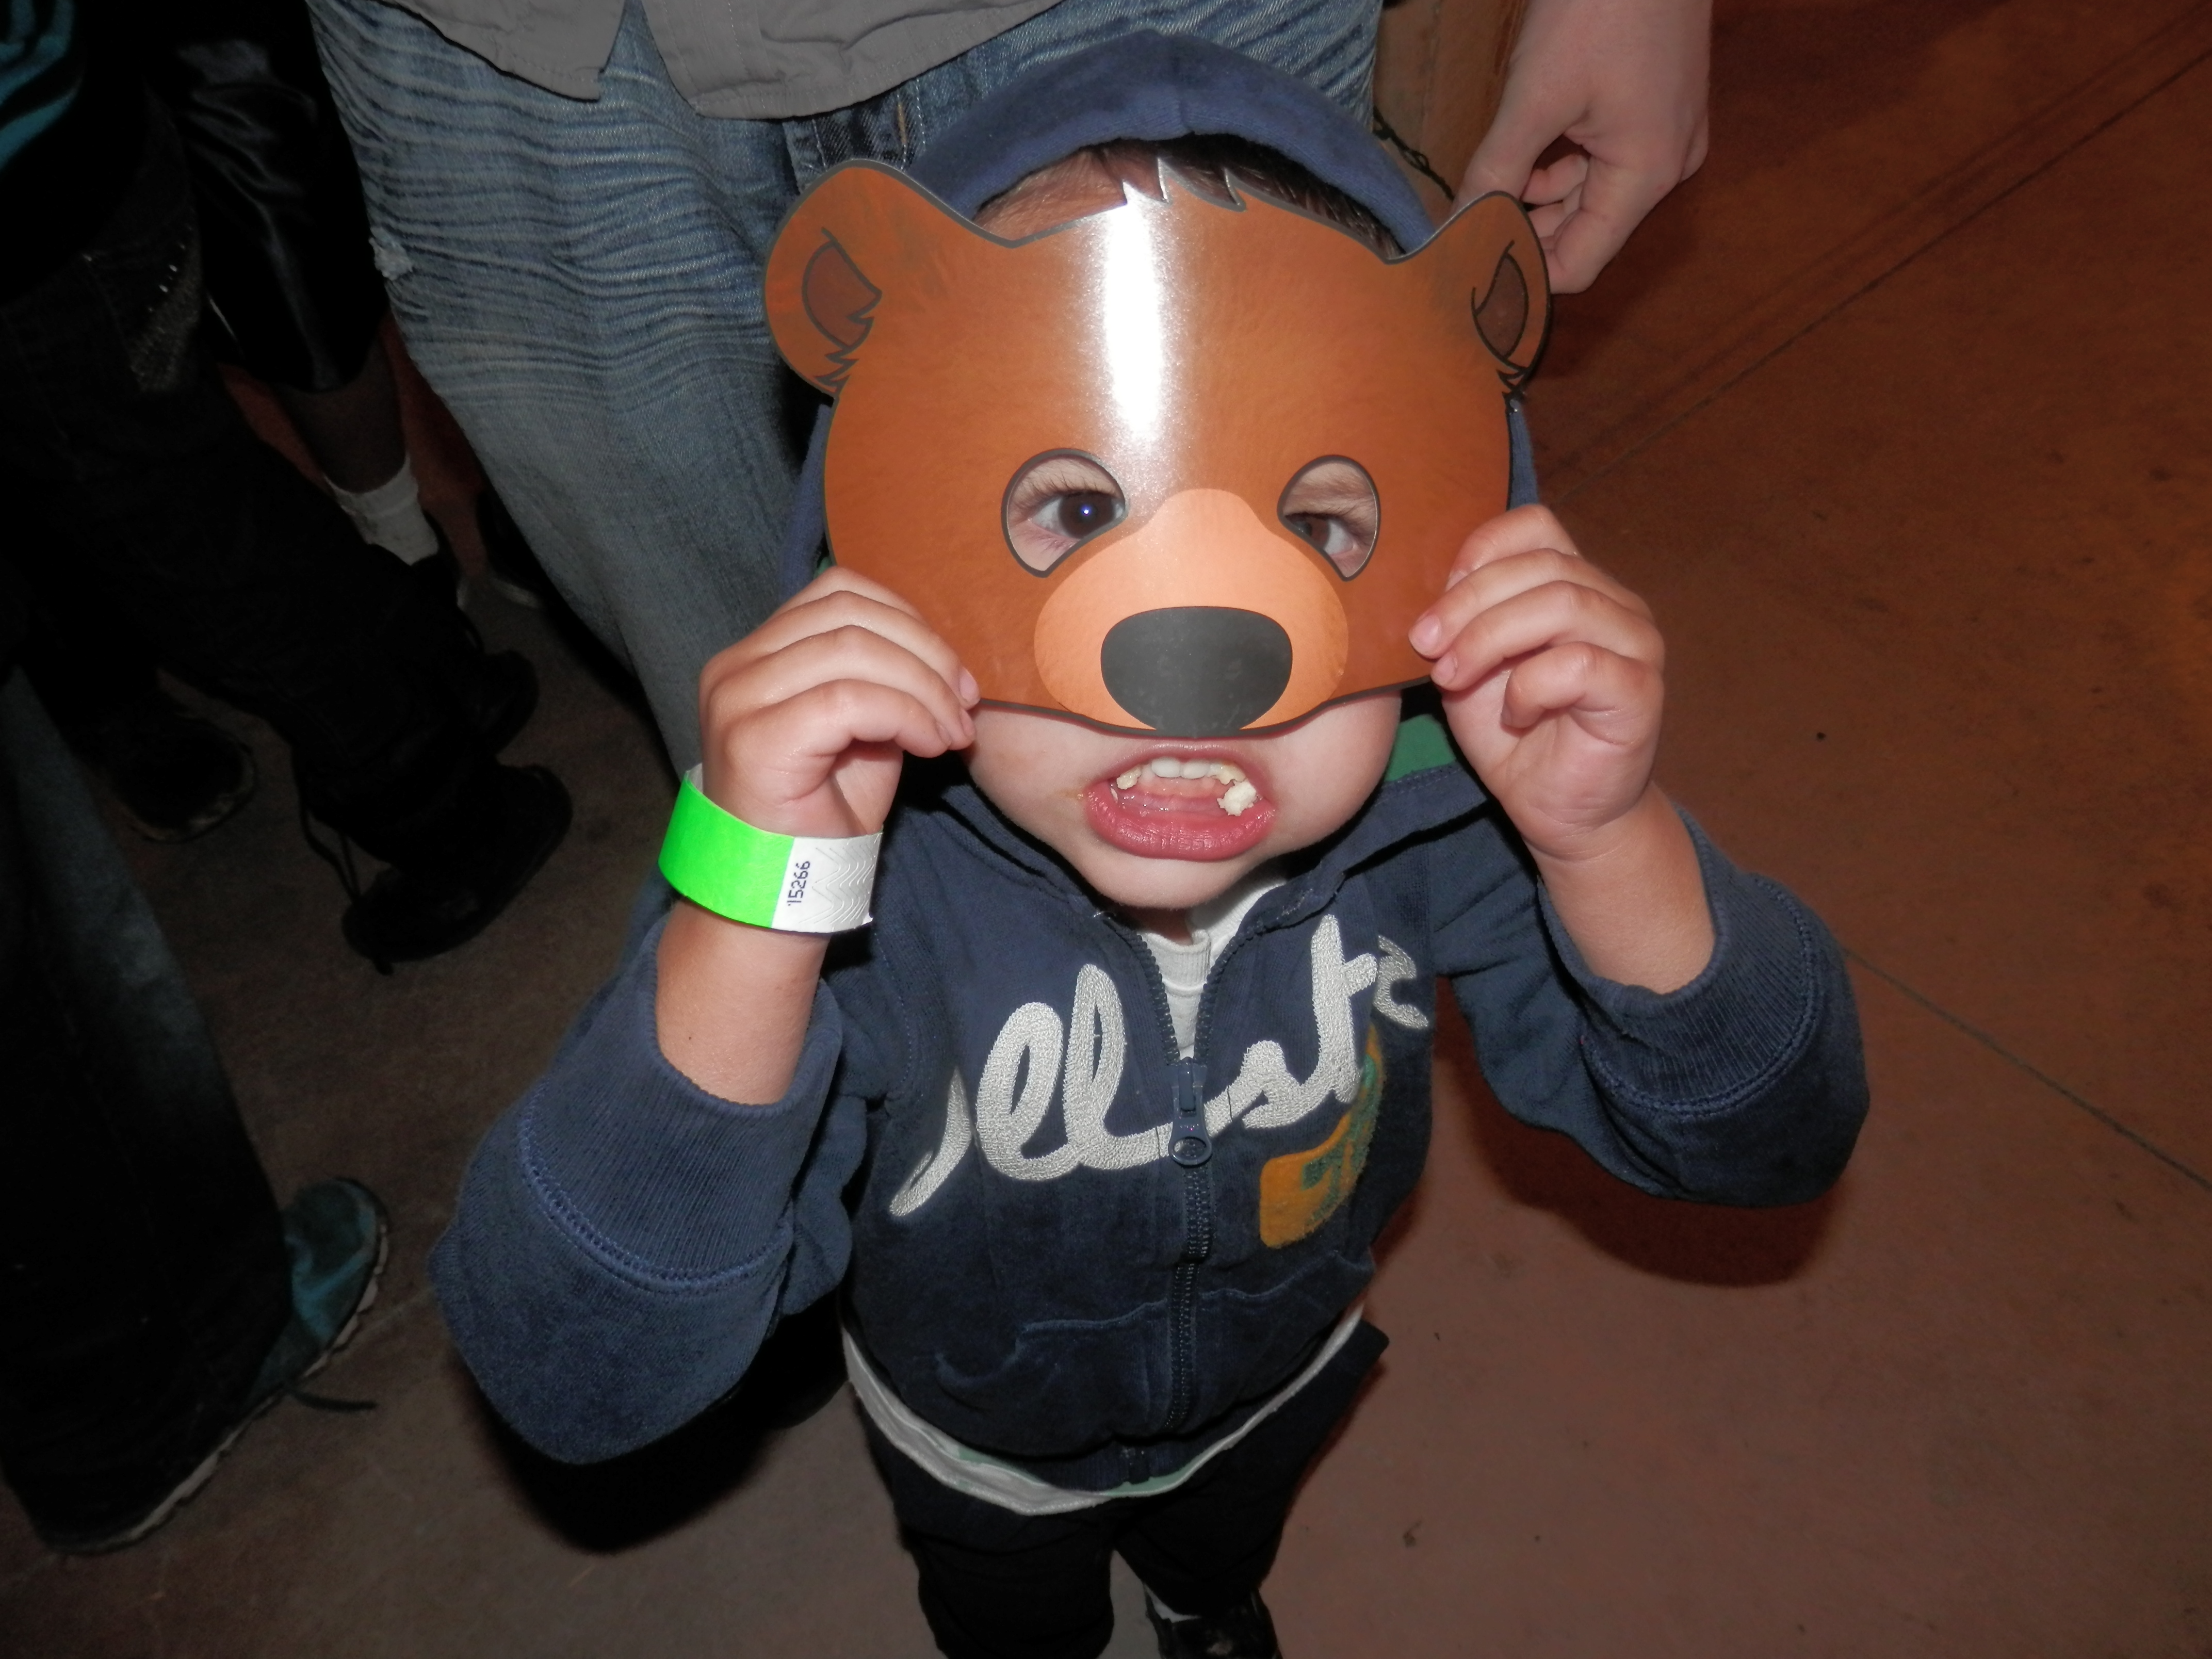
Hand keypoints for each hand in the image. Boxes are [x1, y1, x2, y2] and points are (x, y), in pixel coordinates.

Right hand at [696, 567, 977, 839]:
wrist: (783, 888)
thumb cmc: (824, 811)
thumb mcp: (863, 729)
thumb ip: (882, 678)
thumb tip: (942, 655)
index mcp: (758, 652)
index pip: (840, 592)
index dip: (909, 619)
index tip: (954, 673)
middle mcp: (736, 666)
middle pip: (849, 614)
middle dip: (925, 652)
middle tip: (965, 702)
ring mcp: (738, 699)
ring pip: (852, 650)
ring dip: (923, 687)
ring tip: (952, 730)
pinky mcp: (755, 739)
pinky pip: (848, 701)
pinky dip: (906, 716)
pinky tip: (930, 746)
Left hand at [1410, 506, 1662, 860]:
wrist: (1559, 811)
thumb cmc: (1514, 735)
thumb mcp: (1469, 664)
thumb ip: (1459, 619)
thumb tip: (1418, 584)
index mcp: (1574, 582)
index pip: (1534, 526)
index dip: (1477, 553)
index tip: (1433, 605)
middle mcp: (1615, 602)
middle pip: (1542, 563)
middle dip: (1469, 601)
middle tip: (1426, 645)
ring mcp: (1636, 643)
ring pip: (1563, 602)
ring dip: (1491, 637)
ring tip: (1452, 677)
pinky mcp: (1640, 690)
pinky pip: (1581, 663)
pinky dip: (1531, 684)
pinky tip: (1514, 714)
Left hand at [1460, 0, 1710, 293]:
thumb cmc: (1600, 9)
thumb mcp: (1535, 97)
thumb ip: (1497, 169)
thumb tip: (1459, 225)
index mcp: (1647, 176)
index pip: (1580, 264)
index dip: (1524, 272)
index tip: (1470, 265)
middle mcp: (1666, 167)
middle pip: (1584, 232)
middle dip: (1525, 233)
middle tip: (1462, 235)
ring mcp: (1665, 136)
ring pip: (1589, 195)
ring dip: (1535, 199)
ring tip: (1483, 191)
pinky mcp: (1653, 110)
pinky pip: (1600, 160)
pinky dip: (1557, 167)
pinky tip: (1517, 159)